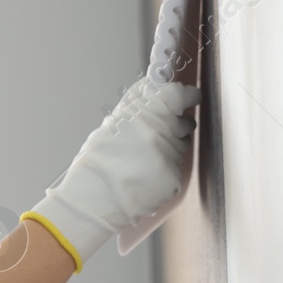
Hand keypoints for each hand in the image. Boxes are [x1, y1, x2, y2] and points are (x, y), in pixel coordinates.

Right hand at [22, 76, 198, 270]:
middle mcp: (160, 131)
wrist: (91, 198)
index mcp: (144, 112)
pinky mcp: (173, 178)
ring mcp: (168, 156)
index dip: (188, 96)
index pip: (179, 95)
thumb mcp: (113, 123)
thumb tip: (158, 84)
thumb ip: (139, 104)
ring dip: (169, 150)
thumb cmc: (97, 161)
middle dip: (177, 126)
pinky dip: (165, 173)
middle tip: (157, 136)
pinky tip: (145, 178)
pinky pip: (176, 170)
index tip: (191, 97)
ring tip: (144, 161)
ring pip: (181, 147)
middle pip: (184, 123)